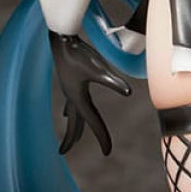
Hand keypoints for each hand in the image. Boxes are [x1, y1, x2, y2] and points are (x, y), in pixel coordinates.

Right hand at [48, 31, 131, 154]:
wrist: (62, 38)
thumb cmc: (79, 53)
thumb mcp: (98, 68)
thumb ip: (113, 81)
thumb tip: (129, 92)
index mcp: (79, 98)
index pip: (93, 122)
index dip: (102, 137)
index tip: (108, 153)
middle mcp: (72, 97)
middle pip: (75, 123)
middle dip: (73, 138)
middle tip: (68, 152)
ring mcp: (69, 90)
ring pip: (71, 114)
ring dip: (73, 127)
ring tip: (72, 139)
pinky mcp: (70, 81)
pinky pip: (70, 102)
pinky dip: (70, 111)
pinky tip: (68, 113)